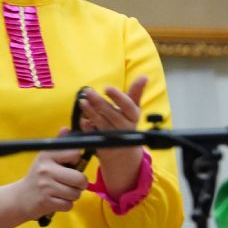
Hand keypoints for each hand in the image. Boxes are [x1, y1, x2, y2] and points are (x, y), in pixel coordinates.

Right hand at [12, 128, 89, 217]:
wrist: (19, 198)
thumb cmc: (38, 176)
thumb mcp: (45, 157)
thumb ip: (59, 144)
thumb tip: (66, 128)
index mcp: (47, 156)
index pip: (75, 154)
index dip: (76, 161)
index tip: (69, 165)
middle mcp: (46, 170)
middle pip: (80, 179)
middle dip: (80, 184)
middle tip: (72, 184)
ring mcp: (45, 187)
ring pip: (76, 194)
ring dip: (73, 195)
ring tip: (62, 192)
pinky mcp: (46, 202)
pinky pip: (69, 205)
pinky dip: (66, 205)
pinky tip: (56, 200)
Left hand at [78, 76, 148, 193]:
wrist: (123, 151)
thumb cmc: (126, 122)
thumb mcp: (133, 108)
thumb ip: (136, 92)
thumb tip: (145, 76)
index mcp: (134, 117)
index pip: (128, 106)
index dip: (117, 97)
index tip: (106, 88)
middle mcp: (126, 128)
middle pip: (113, 114)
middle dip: (99, 102)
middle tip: (88, 91)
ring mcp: (114, 137)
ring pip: (102, 124)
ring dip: (91, 112)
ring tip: (82, 101)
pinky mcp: (103, 145)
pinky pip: (94, 135)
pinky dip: (88, 127)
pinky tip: (83, 120)